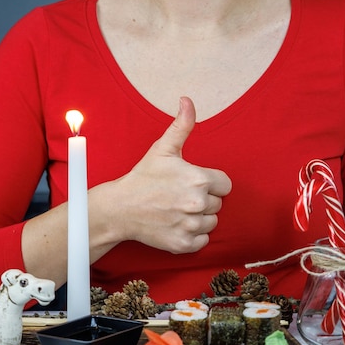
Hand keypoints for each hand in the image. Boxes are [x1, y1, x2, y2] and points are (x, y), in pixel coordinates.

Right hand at [104, 96, 231, 253]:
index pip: (225, 185)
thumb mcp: (162, 148)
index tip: (192, 183)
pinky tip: (176, 224)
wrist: (119, 209)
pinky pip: (203, 241)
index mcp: (199, 179)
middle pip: (218, 204)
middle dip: (203, 200)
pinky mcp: (183, 244)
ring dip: (198, 218)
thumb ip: (181, 125)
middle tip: (179, 196)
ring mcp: (191, 226)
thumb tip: (187, 100)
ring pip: (211, 223)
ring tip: (177, 210)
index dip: (210, 183)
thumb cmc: (143, 177)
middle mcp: (198, 204)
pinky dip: (192, 236)